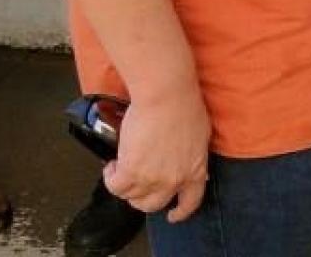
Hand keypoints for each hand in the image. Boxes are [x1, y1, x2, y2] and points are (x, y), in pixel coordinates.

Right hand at [102, 78, 210, 221]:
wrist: (166, 96)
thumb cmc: (184, 106)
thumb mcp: (200, 135)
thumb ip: (194, 154)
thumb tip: (187, 160)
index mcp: (195, 170)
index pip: (190, 201)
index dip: (180, 212)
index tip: (173, 215)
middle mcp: (174, 179)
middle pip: (154, 204)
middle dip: (141, 198)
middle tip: (135, 184)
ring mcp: (152, 178)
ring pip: (131, 197)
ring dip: (123, 185)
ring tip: (120, 168)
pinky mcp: (131, 171)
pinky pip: (115, 186)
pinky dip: (110, 178)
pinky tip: (111, 165)